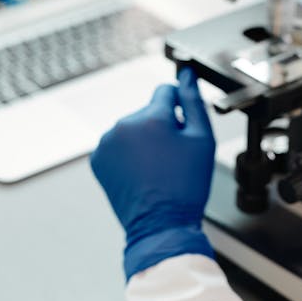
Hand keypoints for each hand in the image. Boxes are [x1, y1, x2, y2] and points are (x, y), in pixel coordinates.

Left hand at [90, 67, 216, 278]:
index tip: (182, 128)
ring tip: (157, 168)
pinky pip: (118, 146)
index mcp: (151, 117)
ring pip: (133, 129)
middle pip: (149, 112)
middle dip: (161, 127)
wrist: (161, 225)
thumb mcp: (202, 140)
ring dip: (144, 140)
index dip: (179, 107)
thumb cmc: (185, 187)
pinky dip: (128, 155)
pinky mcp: (98, 159)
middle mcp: (124, 125)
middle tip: (173, 157)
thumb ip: (194, 101)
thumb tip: (186, 75)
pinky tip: (141, 173)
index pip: (166, 91)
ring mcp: (107, 143)